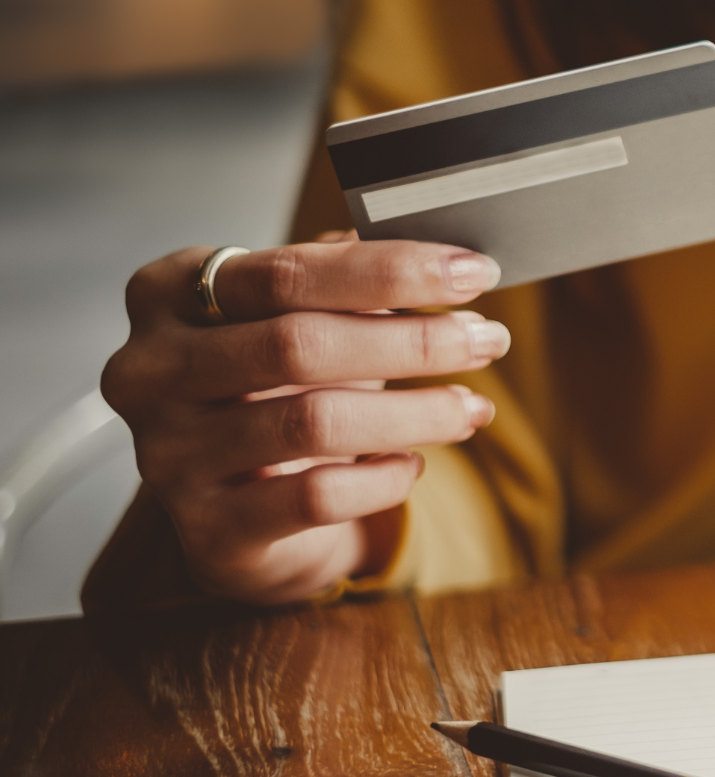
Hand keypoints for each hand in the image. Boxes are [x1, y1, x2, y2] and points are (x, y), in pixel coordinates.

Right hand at [101, 235, 508, 603]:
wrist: (238, 502)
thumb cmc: (278, 385)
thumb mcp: (304, 317)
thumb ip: (354, 280)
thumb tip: (449, 260)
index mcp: (170, 293)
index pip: (288, 271)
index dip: (391, 269)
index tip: (473, 272)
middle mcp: (150, 371)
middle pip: (297, 343)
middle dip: (414, 340)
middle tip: (489, 339)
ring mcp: (169, 454)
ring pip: (313, 423)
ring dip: (415, 412)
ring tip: (472, 406)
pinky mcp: (208, 529)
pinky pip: (317, 497)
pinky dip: (383, 478)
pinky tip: (412, 465)